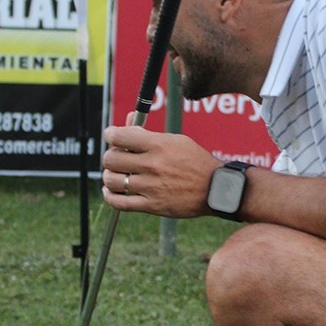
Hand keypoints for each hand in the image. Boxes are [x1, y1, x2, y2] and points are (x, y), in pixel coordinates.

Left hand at [101, 122, 220, 218]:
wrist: (216, 189)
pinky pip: (118, 202)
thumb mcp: (176, 140)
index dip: (110, 135)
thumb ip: (148, 133)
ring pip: (111, 180)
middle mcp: (152, 165)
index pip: (118, 136)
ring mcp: (151, 187)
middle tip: (118, 158)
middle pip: (111, 159)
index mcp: (158, 145)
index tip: (112, 137)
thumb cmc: (196, 162)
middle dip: (110, 157)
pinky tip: (112, 191)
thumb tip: (127, 120)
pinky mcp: (152, 206)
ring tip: (117, 175)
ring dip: (110, 176)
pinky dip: (110, 196)